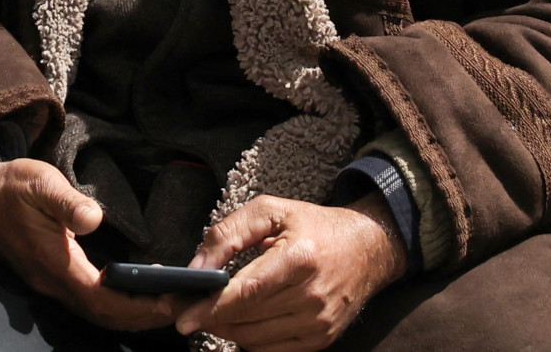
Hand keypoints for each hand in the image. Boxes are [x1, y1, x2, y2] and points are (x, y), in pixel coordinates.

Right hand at [0, 144, 183, 330]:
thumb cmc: (11, 186)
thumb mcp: (40, 182)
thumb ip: (67, 202)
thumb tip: (95, 219)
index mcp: (54, 263)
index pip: (101, 298)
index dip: (136, 305)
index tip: (170, 300)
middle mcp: (52, 282)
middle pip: (103, 315)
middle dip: (143, 317)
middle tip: (183, 307)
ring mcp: (49, 283)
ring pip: (96, 313)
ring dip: (130, 315)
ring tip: (166, 305)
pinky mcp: (50, 277)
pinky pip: (88, 303)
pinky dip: (115, 307)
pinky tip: (133, 295)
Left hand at [175, 193, 406, 351]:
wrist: (367, 249)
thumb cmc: (313, 225)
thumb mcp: (270, 211)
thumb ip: (228, 233)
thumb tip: (196, 267)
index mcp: (299, 259)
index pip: (247, 292)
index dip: (211, 307)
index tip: (183, 317)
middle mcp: (312, 296)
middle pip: (246, 319)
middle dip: (210, 316)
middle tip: (186, 307)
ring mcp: (319, 323)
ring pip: (254, 339)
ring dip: (226, 328)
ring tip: (211, 311)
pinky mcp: (322, 339)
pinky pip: (272, 350)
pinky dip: (249, 339)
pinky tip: (240, 320)